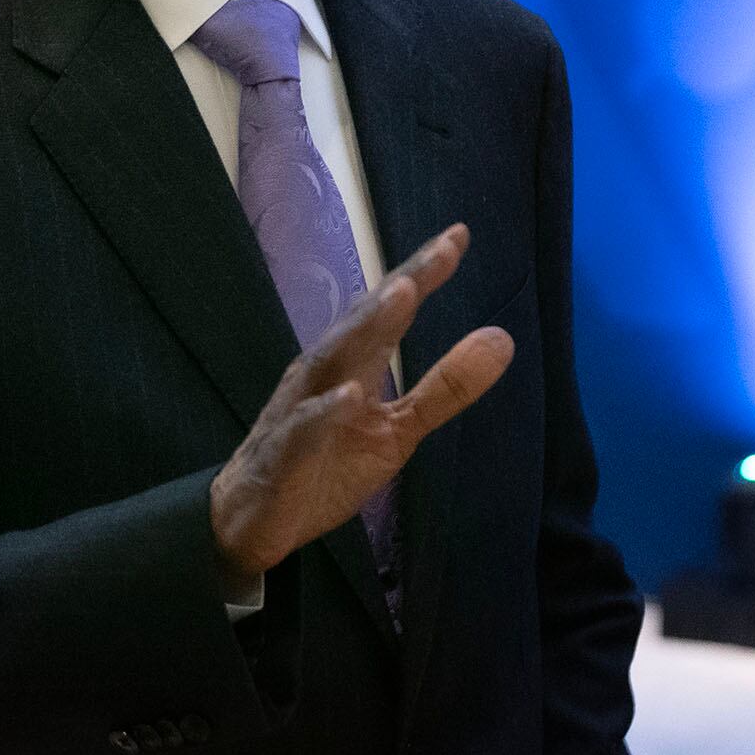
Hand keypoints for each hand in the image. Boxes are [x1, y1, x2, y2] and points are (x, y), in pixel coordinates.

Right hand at [207, 225, 513, 601]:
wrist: (252, 519)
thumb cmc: (324, 466)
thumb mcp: (397, 431)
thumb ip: (445, 388)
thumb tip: (502, 339)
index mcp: (354, 364)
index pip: (390, 311)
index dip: (423, 274)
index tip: (458, 236)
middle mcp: (324, 374)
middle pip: (364, 321)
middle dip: (401, 285)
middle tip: (441, 251)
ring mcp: (300, 409)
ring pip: (332, 359)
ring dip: (365, 326)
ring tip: (402, 295)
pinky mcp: (283, 453)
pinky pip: (304, 428)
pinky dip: (325, 410)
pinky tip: (351, 395)